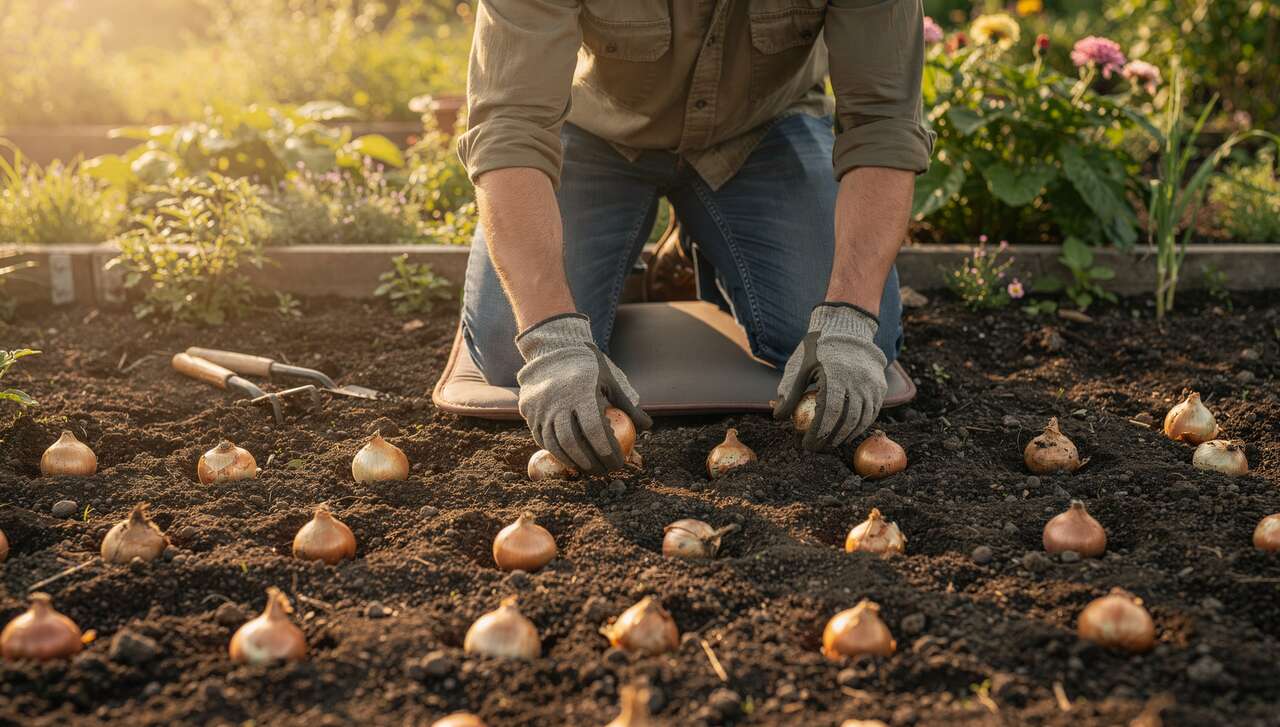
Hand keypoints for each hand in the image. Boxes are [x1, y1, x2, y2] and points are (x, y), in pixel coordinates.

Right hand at [516, 314, 652, 473]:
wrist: (553, 351)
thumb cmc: (589, 368)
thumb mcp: (610, 381)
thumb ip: (627, 405)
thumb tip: (647, 427)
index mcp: (581, 392)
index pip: (594, 430)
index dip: (607, 450)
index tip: (618, 462)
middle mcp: (558, 401)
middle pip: (574, 443)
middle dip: (592, 463)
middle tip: (605, 472)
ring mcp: (541, 408)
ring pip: (556, 445)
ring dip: (574, 462)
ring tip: (590, 470)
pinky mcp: (530, 413)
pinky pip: (542, 440)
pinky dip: (557, 453)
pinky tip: (571, 460)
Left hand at [772, 304, 886, 450]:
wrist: (846, 325)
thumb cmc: (818, 347)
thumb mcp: (801, 367)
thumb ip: (791, 392)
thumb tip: (778, 417)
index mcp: (835, 377)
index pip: (828, 414)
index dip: (817, 433)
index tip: (806, 444)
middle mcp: (857, 382)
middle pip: (846, 421)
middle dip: (830, 439)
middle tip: (817, 448)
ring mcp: (871, 385)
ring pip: (862, 419)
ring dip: (846, 436)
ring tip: (831, 444)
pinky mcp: (879, 386)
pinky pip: (872, 412)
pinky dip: (861, 425)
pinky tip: (848, 432)